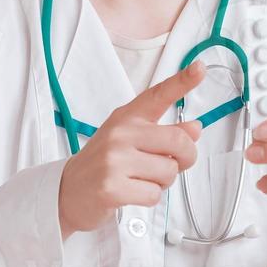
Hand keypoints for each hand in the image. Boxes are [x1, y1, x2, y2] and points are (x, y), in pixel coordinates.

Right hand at [58, 60, 205, 237]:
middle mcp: (120, 133)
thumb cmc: (103, 163)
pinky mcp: (112, 187)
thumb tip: (195, 128)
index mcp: (126, 117)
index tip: (199, 68)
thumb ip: (163, 133)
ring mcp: (114, 159)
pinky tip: (131, 192)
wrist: (67, 191)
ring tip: (140, 179)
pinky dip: (149, 198)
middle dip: (185, 159)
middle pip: (178, 141)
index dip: (182, 81)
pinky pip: (154, 194)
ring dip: (162, 182)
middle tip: (172, 165)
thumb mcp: (131, 140)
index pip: (158, 95)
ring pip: (169, 171)